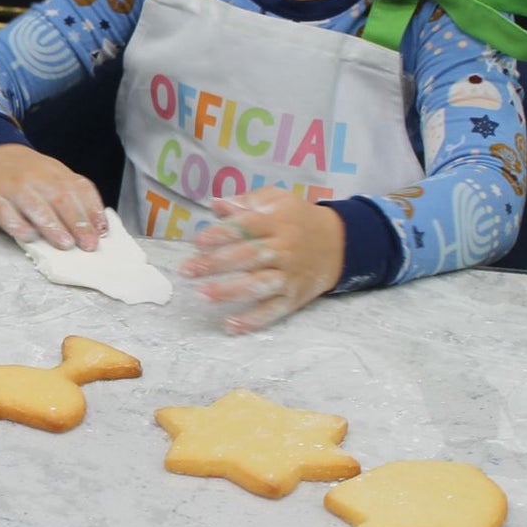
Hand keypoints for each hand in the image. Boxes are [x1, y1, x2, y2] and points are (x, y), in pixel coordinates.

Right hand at [0, 143, 107, 249]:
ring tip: (65, 243)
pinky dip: (17, 224)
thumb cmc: (26, 175)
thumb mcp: (52, 177)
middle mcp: (36, 178)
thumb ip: (72, 197)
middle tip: (87, 244)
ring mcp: (12, 187)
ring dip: (51, 225)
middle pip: (60, 198)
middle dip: (77, 222)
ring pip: (34, 205)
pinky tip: (27, 236)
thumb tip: (95, 227)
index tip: (101, 232)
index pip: (79, 189)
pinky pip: (4, 211)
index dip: (92, 211)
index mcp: (55, 173)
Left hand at [179, 191, 343, 332]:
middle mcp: (283, 249)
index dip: (222, 234)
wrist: (339, 243)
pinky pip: (273, 311)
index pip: (247, 227)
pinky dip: (253, 320)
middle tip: (186, 270)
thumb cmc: (297, 219)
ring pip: (259, 285)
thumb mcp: (276, 200)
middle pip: (249, 256)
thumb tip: (215, 204)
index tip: (197, 242)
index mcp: (276, 222)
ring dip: (230, 291)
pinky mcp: (294, 298)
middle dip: (216, 264)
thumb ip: (245, 202)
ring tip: (202, 295)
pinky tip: (230, 325)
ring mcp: (289, 275)